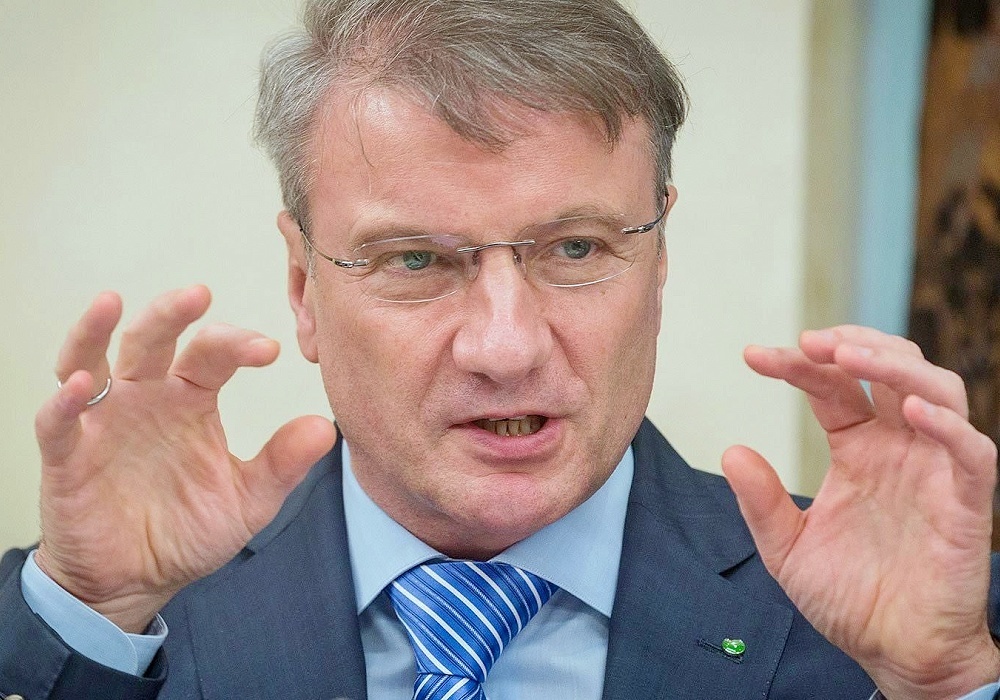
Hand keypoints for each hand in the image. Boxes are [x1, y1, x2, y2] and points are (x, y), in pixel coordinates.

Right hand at [34, 286, 335, 631]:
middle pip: (152, 338)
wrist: (137, 583)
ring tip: (112, 302)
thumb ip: (283, 462)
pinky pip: (57, 422)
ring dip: (97, 330)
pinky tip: (83, 385)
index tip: (270, 351)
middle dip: (172, 312)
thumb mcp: (248, 500)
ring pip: (91, 359)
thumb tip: (327, 426)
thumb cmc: (187, 531)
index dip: (237, 343)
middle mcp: (146, 398)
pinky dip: (64, 402)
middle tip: (199, 294)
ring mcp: (103, 423)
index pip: (212, 353)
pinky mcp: (68, 457)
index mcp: (191, 400)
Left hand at [722, 326, 998, 698]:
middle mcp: (898, 448)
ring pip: (935, 390)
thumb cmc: (847, 598)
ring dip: (895, 365)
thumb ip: (762, 502)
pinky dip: (947, 425)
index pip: (832, 387)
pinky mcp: (965, 503)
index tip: (752, 356)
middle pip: (889, 368)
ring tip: (848, 356)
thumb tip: (730, 451)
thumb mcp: (787, 549)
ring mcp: (933, 470)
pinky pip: (971, 452)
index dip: (797, 364)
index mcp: (858, 449)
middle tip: (810, 339)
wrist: (894, 655)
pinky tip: (910, 411)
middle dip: (852, 344)